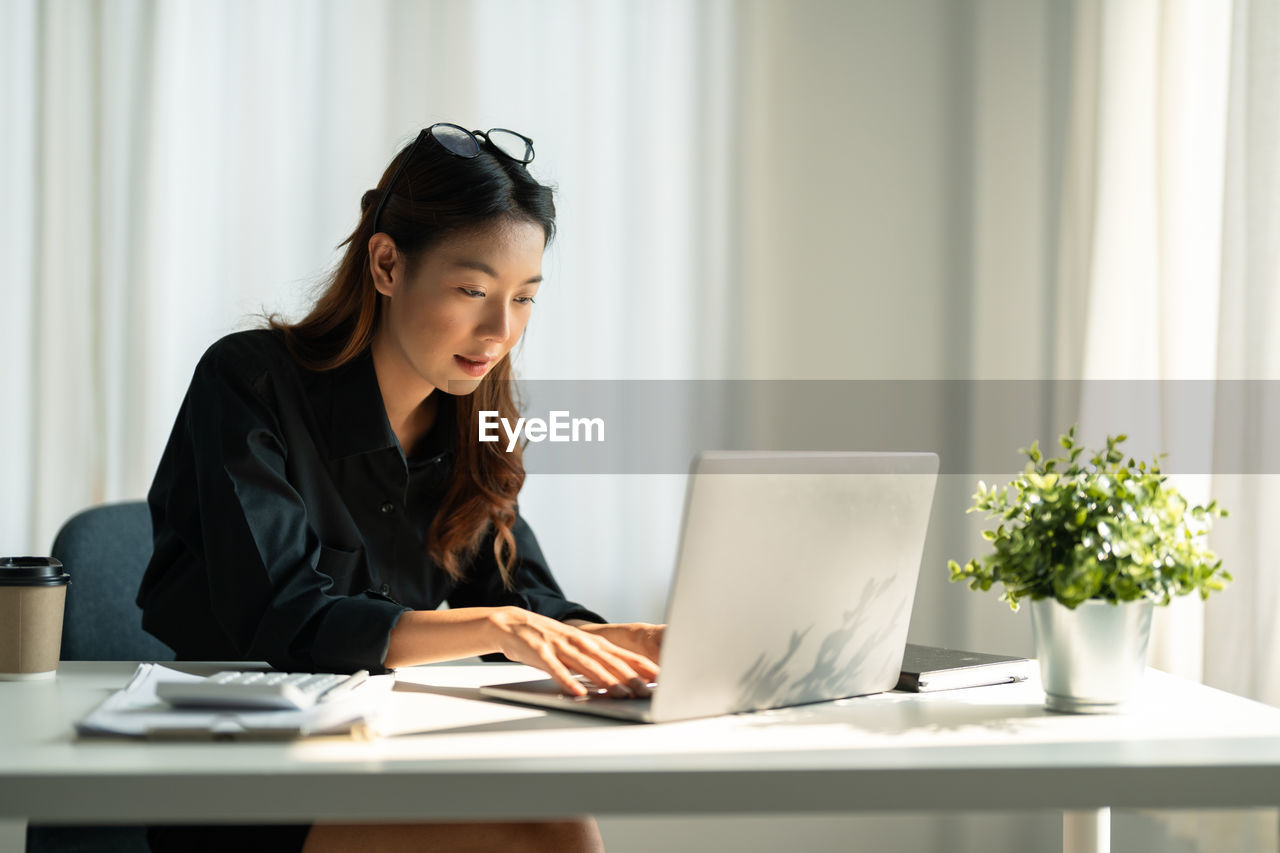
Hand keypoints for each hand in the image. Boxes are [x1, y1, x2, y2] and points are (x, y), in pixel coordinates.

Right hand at [488, 607, 659, 697]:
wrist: (512, 623)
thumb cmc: (549, 640)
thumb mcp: (576, 647)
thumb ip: (597, 661)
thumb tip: (623, 678)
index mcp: (590, 641)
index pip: (621, 654)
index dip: (641, 665)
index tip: (659, 677)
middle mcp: (579, 642)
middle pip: (609, 661)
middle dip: (629, 677)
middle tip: (645, 691)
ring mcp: (560, 646)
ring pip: (587, 665)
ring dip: (605, 680)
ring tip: (620, 694)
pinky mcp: (541, 653)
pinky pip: (556, 670)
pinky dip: (568, 681)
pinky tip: (578, 692)